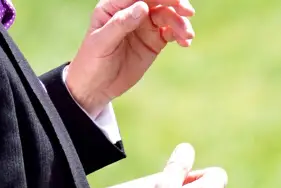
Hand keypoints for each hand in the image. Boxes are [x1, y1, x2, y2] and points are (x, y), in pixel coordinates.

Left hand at [65, 0, 196, 117]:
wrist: (97, 86)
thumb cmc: (92, 61)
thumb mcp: (102, 42)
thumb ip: (121, 23)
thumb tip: (143, 6)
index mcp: (114, 7)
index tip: (175, 2)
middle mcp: (131, 13)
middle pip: (157, 2)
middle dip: (174, 5)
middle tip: (188, 12)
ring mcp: (144, 26)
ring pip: (167, 16)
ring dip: (180, 23)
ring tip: (187, 36)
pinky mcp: (154, 41)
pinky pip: (171, 33)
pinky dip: (181, 35)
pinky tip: (185, 42)